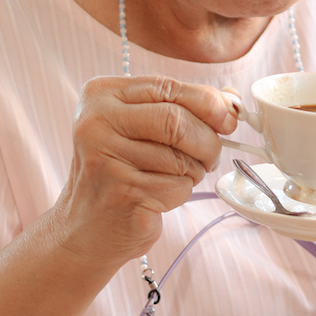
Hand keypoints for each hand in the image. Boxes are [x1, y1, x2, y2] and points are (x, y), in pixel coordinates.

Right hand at [48, 75, 237, 264]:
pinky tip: (160, 195)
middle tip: (212, 154)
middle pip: (176, 121)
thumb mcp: (143, 127)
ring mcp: (106, 159)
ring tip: (176, 175)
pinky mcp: (122, 194)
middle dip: (207, 139)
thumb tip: (230, 99)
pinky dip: (181, 191)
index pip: (167, 87)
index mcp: (101, 95)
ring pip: (180, 157)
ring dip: (194, 170)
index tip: (228, 117)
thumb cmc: (121, 171)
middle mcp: (96, 122)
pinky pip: (177, 186)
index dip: (207, 102)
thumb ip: (184, 106)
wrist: (84, 228)